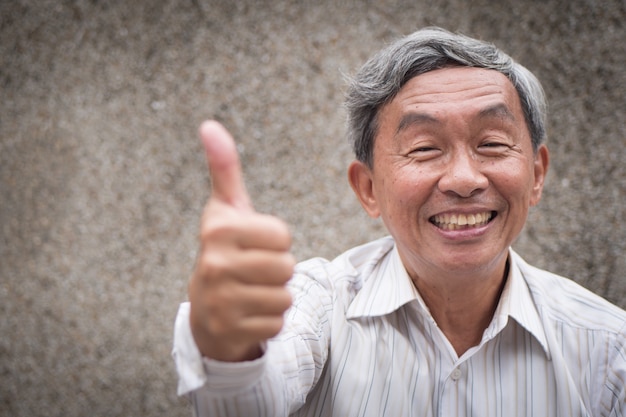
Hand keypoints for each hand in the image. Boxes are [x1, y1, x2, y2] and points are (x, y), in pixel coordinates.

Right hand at [188, 121, 294, 361]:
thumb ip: (224, 169)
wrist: (206, 310)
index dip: (277, 241)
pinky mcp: (230, 330)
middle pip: (286, 265)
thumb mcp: (225, 210)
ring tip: (252, 291)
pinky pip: (278, 321)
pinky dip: (270, 319)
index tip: (255, 245)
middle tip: (254, 271)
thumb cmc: (225, 252)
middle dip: (278, 269)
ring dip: (275, 295)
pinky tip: (249, 313)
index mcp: (218, 230)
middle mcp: (214, 264)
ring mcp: (220, 301)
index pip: (282, 235)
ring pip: (285, 295)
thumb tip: (209, 124)